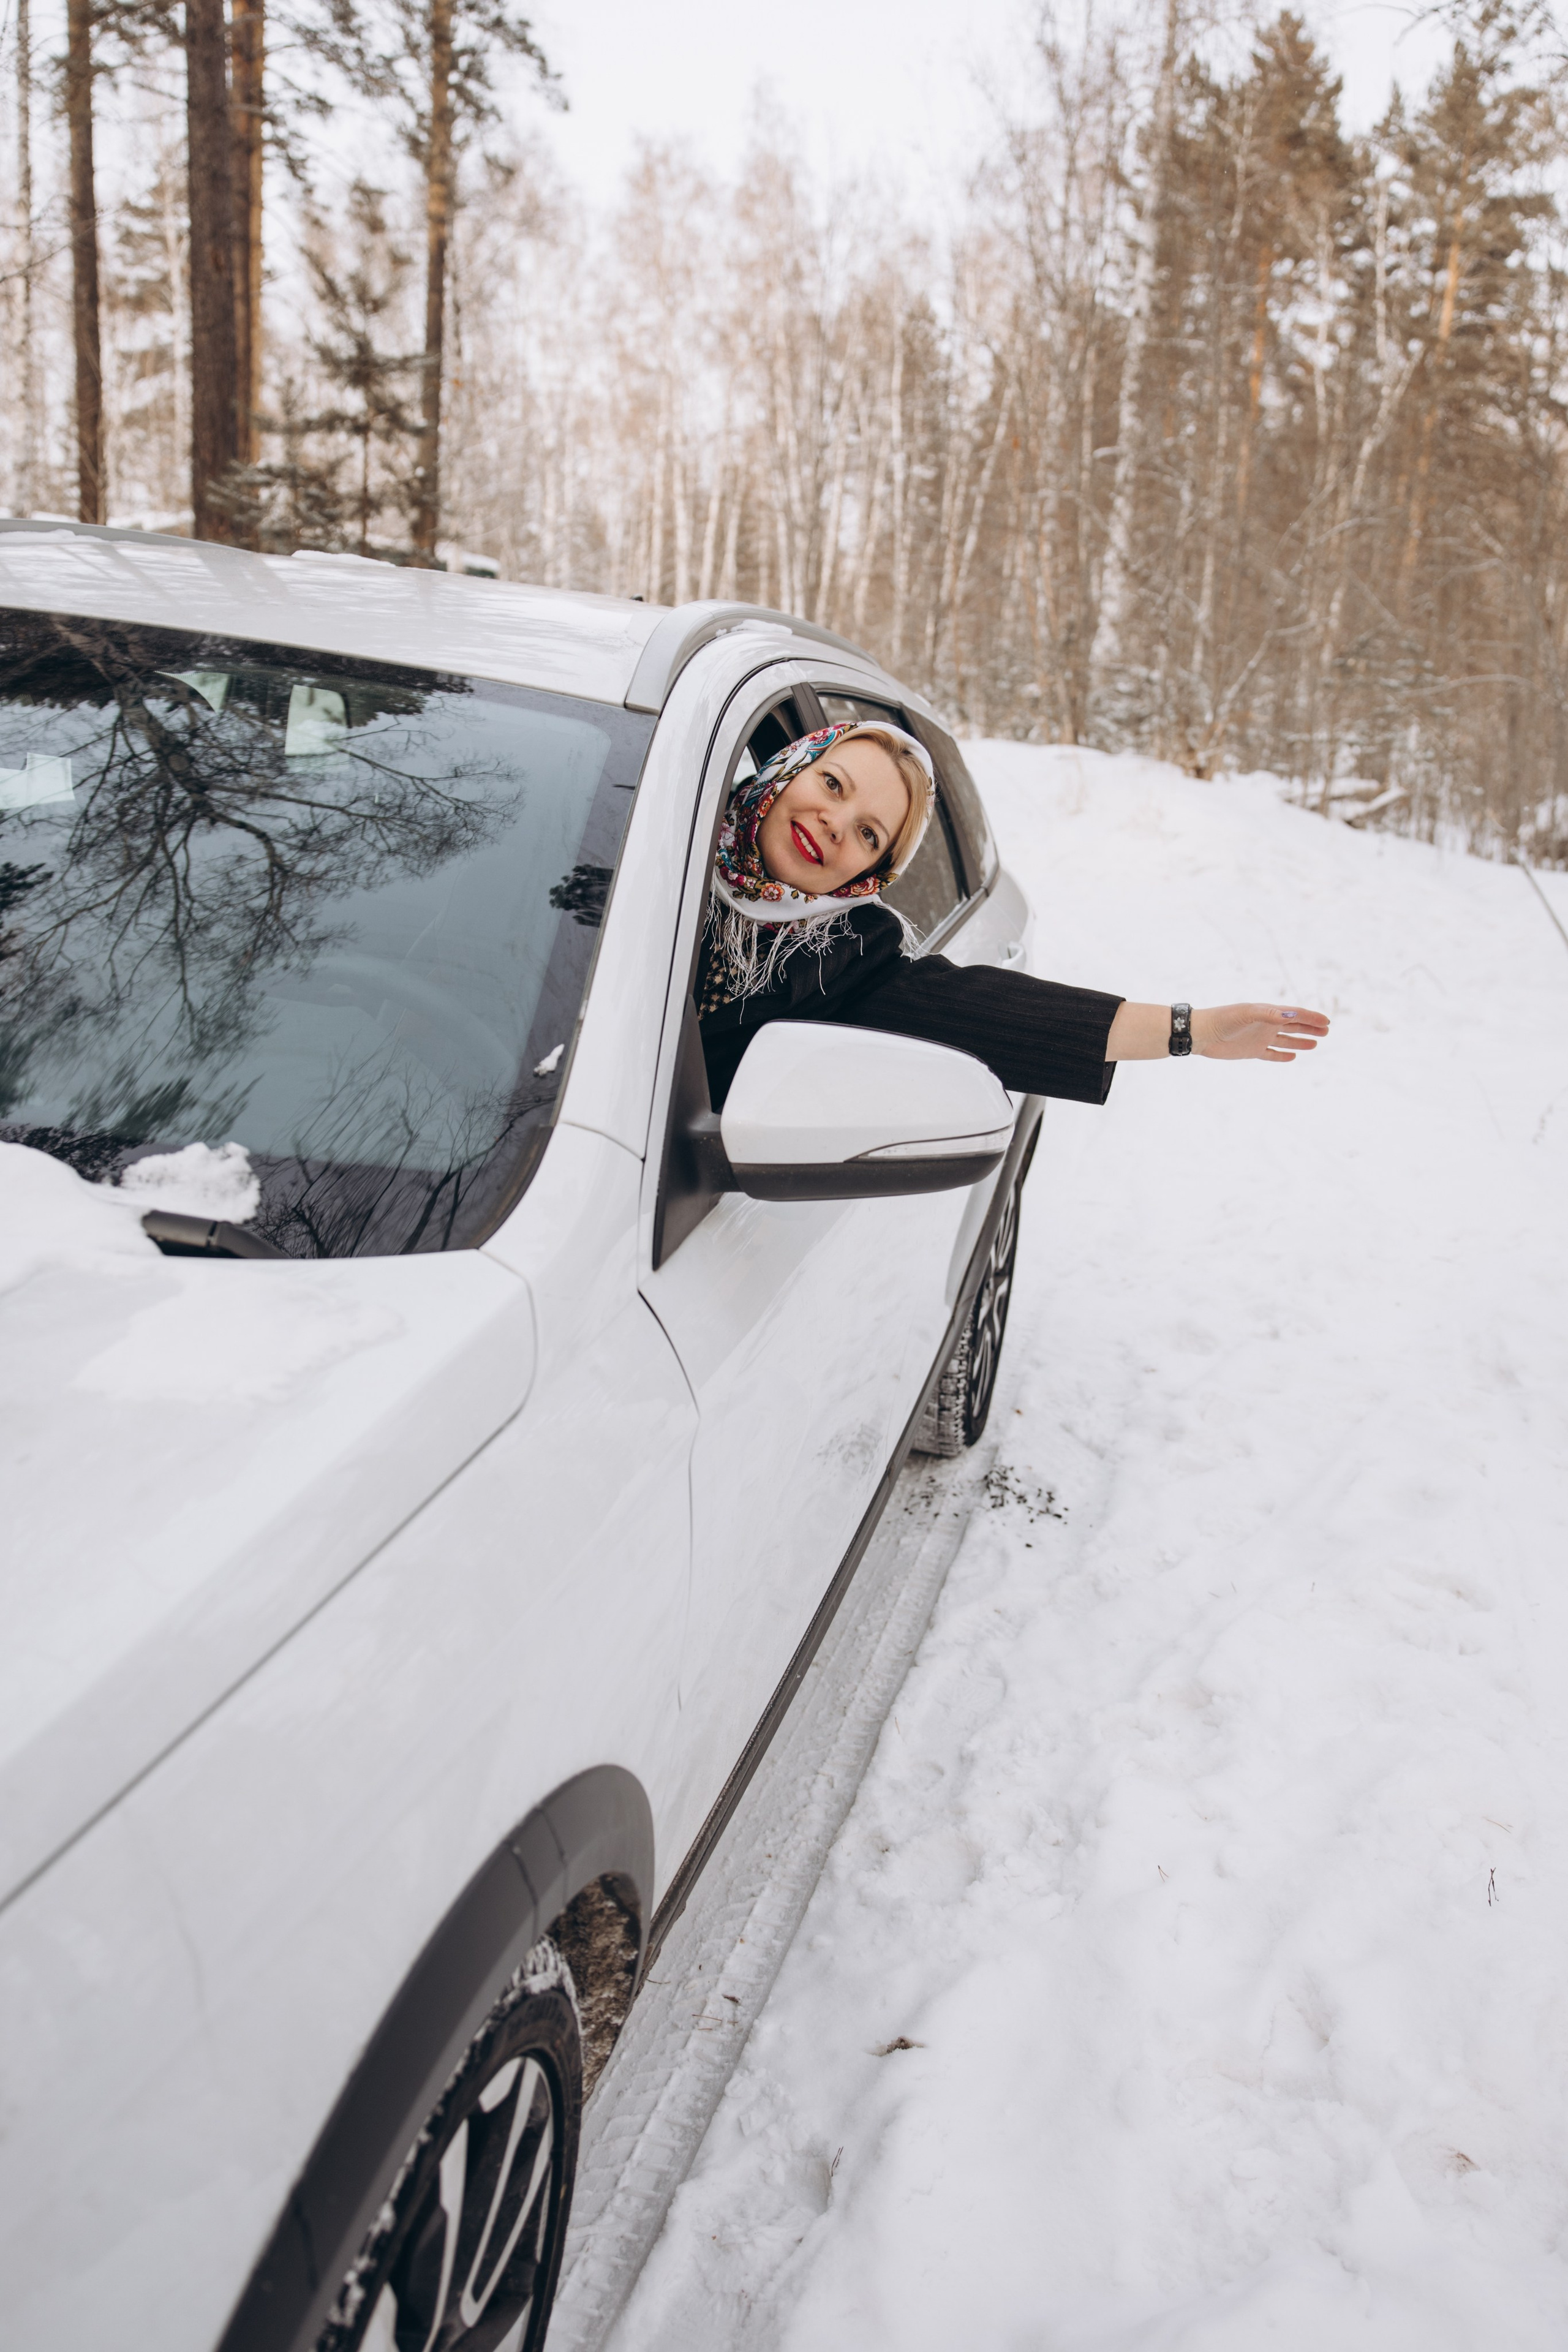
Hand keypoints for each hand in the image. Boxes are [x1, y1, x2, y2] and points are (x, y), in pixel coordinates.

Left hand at [1193, 1003, 1329, 1061]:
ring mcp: (1259, 1038)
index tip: (1326, 1021)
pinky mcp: (1251, 1051)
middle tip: (1326, 1031)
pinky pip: (1271, 1054)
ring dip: (1300, 1041)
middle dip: (1310, 1028)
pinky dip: (1282, 1056)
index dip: (1310, 1017)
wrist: (1202, 1033)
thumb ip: (1268, 1014)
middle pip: (1293, 1026)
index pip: (1294, 1014)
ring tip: (1315, 1044)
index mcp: (1267, 1013)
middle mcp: (1265, 1024)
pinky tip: (1292, 1056)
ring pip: (1285, 1040)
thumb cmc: (1223, 1019)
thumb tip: (1291, 1015)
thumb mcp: (1246, 1013)